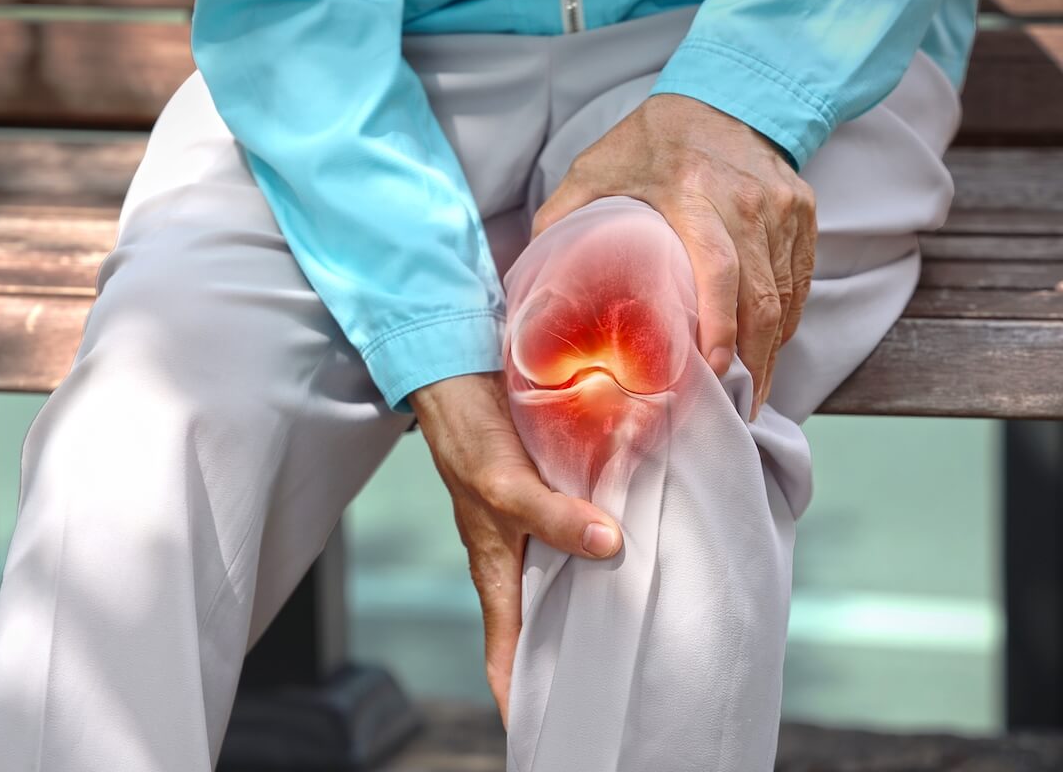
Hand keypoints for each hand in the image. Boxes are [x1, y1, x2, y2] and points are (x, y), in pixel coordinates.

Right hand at [409, 372, 622, 725]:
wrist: (464, 382)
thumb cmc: (467, 442)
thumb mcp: (505, 487)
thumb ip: (552, 517)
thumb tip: (608, 545)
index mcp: (497, 575)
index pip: (506, 656)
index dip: (523, 699)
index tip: (550, 733)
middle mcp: (519, 560)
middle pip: (550, 624)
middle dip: (580, 652)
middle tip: (627, 678)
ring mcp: (539, 529)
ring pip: (575, 577)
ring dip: (606, 591)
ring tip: (653, 616)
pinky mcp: (558, 498)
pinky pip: (589, 530)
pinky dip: (614, 539)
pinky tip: (649, 536)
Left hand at [532, 93, 817, 419]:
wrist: (723, 94)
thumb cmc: (648, 142)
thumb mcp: (593, 171)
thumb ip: (559, 221)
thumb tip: (528, 280)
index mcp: (691, 193)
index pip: (719, 270)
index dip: (720, 328)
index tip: (711, 373)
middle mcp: (747, 200)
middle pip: (763, 297)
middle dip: (754, 361)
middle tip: (739, 407)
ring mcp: (783, 207)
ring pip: (787, 295)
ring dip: (771, 349)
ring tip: (752, 390)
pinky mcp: (804, 211)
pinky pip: (801, 280)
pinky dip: (786, 319)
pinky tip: (767, 349)